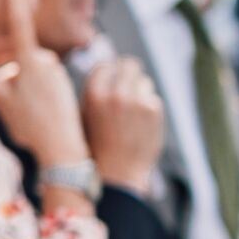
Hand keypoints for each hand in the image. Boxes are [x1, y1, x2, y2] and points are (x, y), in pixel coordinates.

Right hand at [0, 0, 89, 173]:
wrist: (63, 148)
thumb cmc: (30, 126)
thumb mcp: (2, 102)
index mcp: (30, 62)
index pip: (20, 24)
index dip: (16, 0)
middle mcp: (47, 62)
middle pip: (23, 56)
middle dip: (14, 72)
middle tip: (12, 105)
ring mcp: (58, 72)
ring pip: (33, 69)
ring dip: (26, 84)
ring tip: (27, 113)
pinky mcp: (65, 83)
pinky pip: (45, 80)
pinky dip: (38, 91)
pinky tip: (39, 113)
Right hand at [79, 58, 164, 191]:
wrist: (117, 173)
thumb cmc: (96, 145)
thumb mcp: (84, 116)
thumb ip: (95, 92)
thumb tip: (108, 69)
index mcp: (94, 94)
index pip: (106, 66)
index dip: (109, 74)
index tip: (110, 82)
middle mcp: (116, 94)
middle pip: (129, 65)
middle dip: (128, 75)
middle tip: (127, 87)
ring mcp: (138, 101)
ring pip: (144, 82)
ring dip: (139, 92)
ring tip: (131, 113)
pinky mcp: (154, 110)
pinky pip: (153, 99)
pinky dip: (148, 108)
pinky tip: (139, 124)